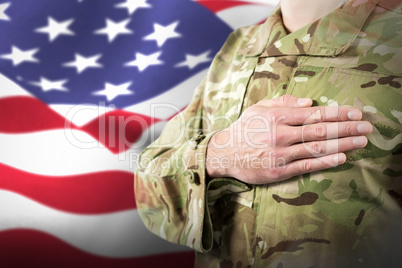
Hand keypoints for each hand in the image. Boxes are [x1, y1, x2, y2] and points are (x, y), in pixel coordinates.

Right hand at [206, 95, 372, 183]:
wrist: (225, 153)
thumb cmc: (244, 129)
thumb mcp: (259, 108)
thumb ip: (284, 102)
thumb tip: (310, 102)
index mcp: (276, 116)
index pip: (313, 114)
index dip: (337, 113)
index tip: (355, 113)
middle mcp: (280, 134)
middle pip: (320, 130)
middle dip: (346, 128)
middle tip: (367, 127)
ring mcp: (280, 154)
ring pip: (316, 148)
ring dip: (342, 145)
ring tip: (361, 142)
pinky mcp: (278, 171)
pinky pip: (306, 166)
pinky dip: (325, 162)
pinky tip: (341, 158)